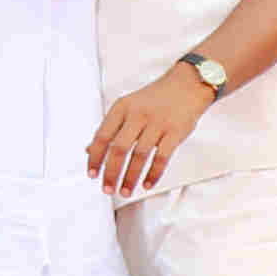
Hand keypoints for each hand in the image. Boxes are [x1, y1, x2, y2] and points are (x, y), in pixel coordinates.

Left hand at [87, 66, 212, 194]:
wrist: (187, 85)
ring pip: (139, 156)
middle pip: (119, 149)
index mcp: (122, 108)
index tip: (92, 174)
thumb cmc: (155, 98)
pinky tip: (146, 184)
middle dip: (111, 173)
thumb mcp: (128, 106)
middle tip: (108, 189)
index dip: (95, 158)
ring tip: (125, 191)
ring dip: (130, 177)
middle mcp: (138, 115)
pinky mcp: (175, 132)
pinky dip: (153, 174)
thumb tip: (89, 150)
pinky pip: (161, 158)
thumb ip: (110, 128)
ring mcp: (157, 123)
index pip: (102, 136)